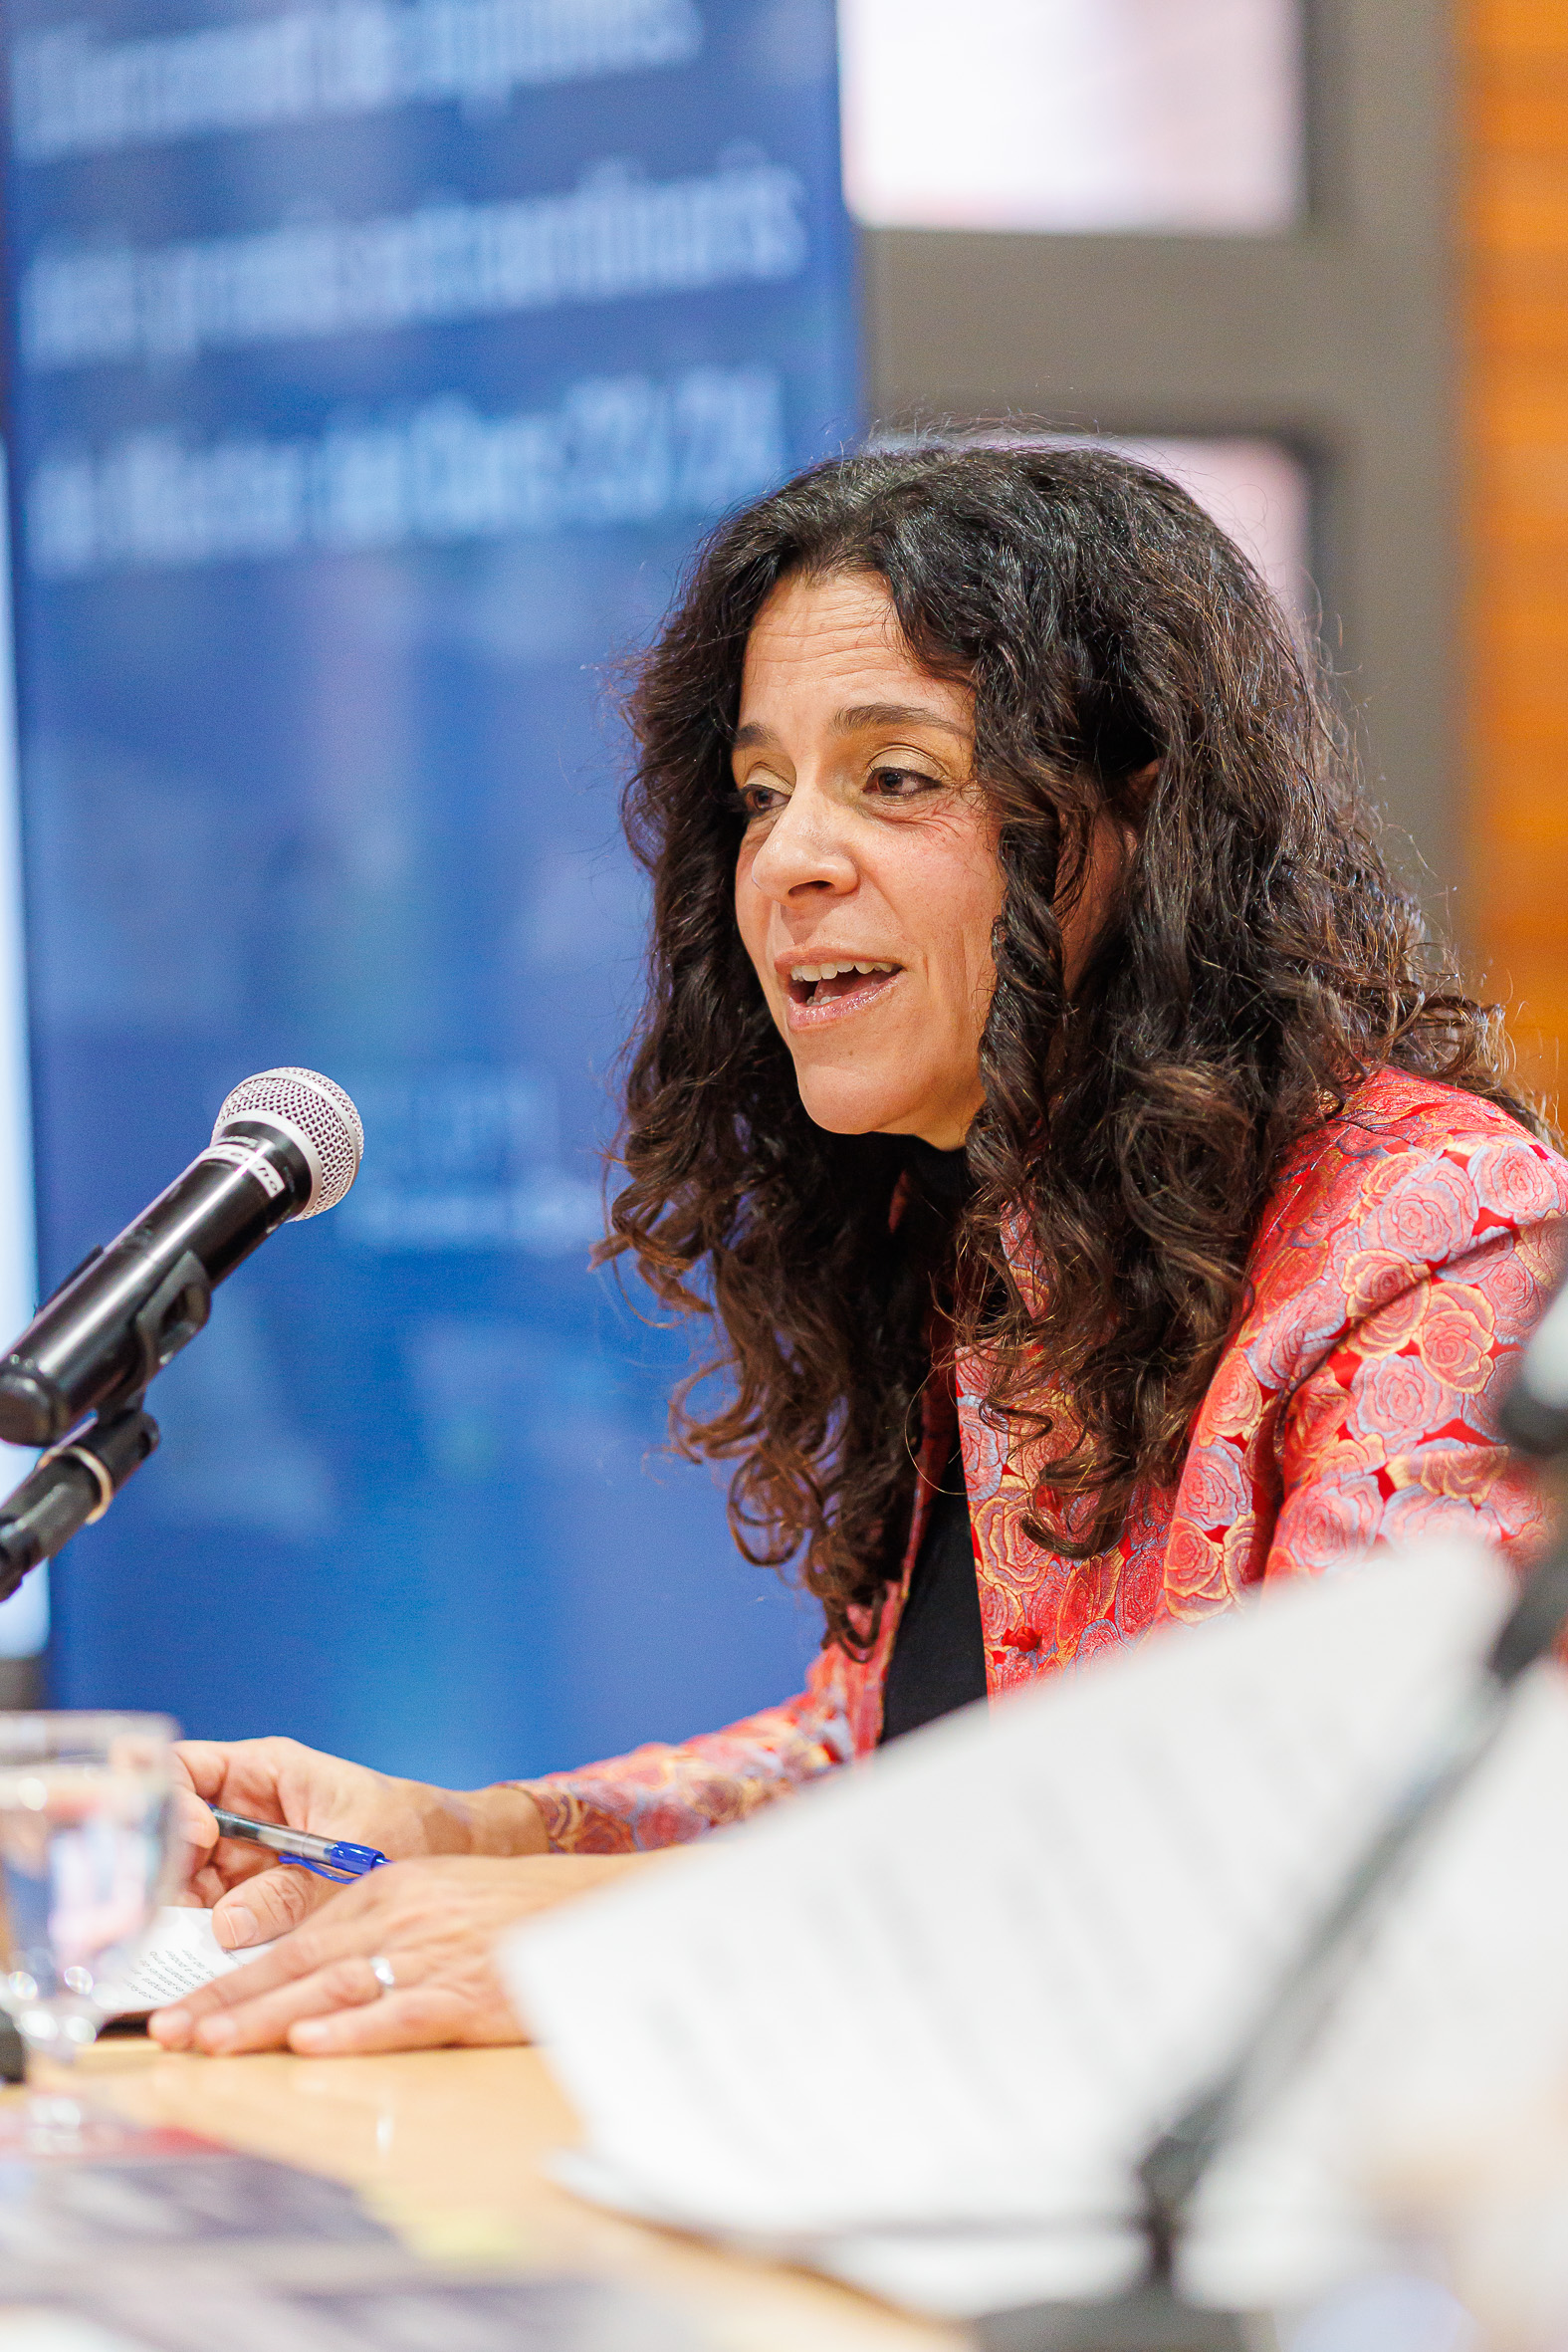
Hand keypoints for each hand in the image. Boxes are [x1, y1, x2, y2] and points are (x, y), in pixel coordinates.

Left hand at [147, 1852, 653, 2054]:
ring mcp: (432, 1952)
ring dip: (266, 2021)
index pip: (291, 1942)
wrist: (595, 1911)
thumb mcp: (435, 1902)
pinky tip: (313, 2045)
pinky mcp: (468, 1990)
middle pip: (296, 1965)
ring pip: (332, 1988)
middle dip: (226, 2005)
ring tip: (214, 2048)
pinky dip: (355, 2029)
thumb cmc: (513, 1914)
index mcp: (386, 1889)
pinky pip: (402, 2011)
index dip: (229, 1982)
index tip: (178, 2016)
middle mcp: (399, 1914)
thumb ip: (375, 1934)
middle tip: (169, 2038)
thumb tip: (307, 1992)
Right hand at [174, 1737, 546, 1948]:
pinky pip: (213, 1916)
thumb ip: (293, 1889)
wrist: (449, 1859)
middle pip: (170, 1833)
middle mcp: (242, 1812)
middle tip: (183, 1914)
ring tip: (196, 1947)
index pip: (183, 1768)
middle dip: (166, 1872)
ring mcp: (243, 1857)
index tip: (196, 1838)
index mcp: (264, 1772)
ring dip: (182, 1915)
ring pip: (183, 1881)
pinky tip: (210, 1963)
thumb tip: (227, 1924)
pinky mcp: (251, 1899)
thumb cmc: (410, 1829)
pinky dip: (207, 1940)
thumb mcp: (353, 1853)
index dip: (171, 1800)